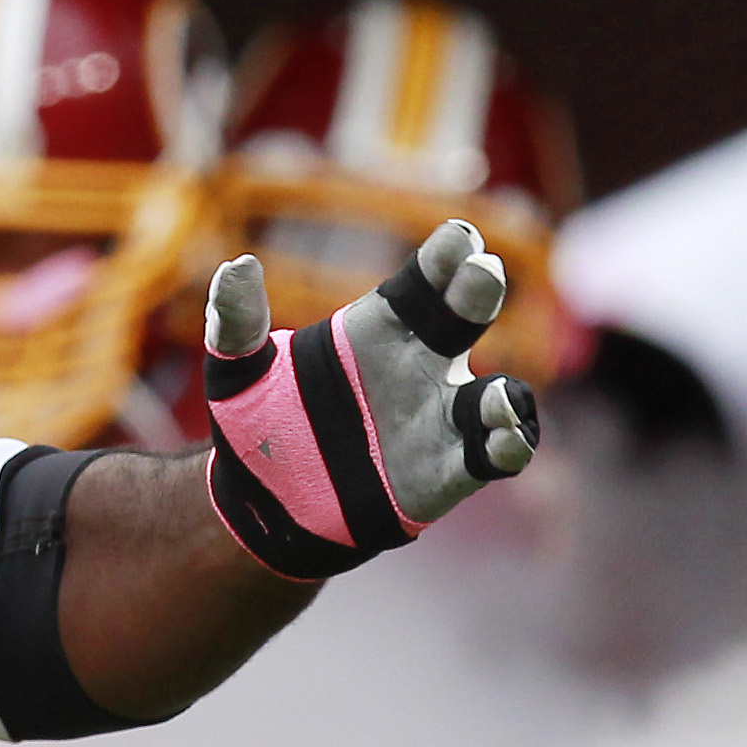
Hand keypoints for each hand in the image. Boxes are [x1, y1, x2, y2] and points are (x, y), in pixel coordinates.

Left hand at [200, 217, 538, 579]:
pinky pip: (493, 455)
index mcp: (382, 327)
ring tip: (496, 398)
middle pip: (465, 317)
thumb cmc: (258, 428)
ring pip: (493, 394)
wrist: (263, 506)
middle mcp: (422, 364)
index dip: (447, 257)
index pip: (425, 279)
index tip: (459, 241)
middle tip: (479, 273)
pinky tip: (504, 440)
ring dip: (503, 394)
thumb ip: (237, 324)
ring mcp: (440, 418)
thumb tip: (237, 267)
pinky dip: (509, 445)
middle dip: (478, 291)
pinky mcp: (447, 472)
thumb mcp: (238, 375)